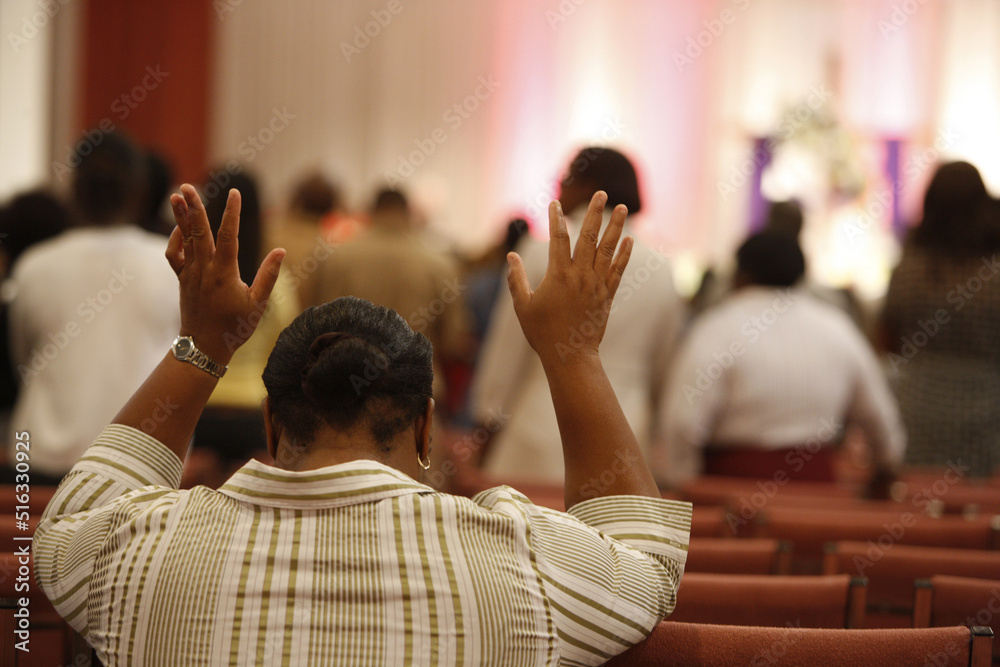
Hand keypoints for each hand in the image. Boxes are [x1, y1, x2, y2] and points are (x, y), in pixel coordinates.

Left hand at [165, 184, 283, 363]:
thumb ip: (268, 276)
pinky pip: (174, 255)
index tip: (234, 193)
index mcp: (224, 274)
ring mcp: (190, 273)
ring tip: (177, 195)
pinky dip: (176, 239)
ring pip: (185, 239)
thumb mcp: (258, 305)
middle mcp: (204, 270)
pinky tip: (182, 228)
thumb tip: (281, 251)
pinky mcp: (183, 279)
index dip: (231, 213)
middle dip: (194, 207)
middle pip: (198, 232)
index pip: (228, 236)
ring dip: (181, 216)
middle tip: (187, 186)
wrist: (204, 347)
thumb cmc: (235, 328)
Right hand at [506, 191, 631, 365]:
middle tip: (601, 193)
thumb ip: (517, 279)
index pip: (558, 238)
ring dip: (615, 227)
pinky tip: (630, 240)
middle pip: (588, 236)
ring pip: (608, 250)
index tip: (554, 203)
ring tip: (622, 207)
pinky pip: (618, 270)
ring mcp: (596, 285)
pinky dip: (624, 254)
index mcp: (558, 275)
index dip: (556, 218)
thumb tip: (511, 256)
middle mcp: (580, 275)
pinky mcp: (607, 296)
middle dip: (594, 212)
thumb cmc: (542, 333)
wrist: (570, 356)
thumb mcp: (523, 306)